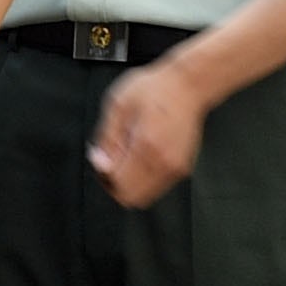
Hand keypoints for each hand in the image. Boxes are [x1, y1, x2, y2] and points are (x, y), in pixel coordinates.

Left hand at [94, 59, 212, 211]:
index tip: (100, 161)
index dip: (103, 177)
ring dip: (129, 183)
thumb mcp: (118, 107)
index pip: (120, 186)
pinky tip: (139, 156)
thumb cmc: (153, 91)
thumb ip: (107, 140)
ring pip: (145, 196)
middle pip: (133, 198)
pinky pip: (157, 186)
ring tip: (125, 156)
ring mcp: (177, 168)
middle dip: (114, 185)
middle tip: (109, 161)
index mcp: (147, 147)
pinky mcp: (182, 168)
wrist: (187, 86)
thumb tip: (99, 164)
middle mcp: (166, 162)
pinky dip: (143, 178)